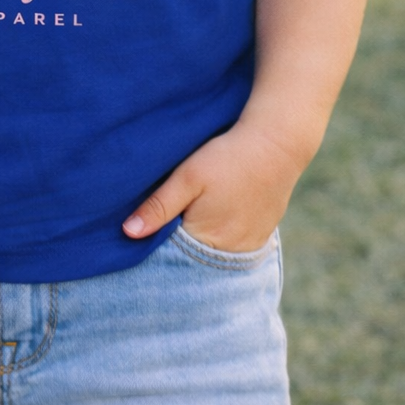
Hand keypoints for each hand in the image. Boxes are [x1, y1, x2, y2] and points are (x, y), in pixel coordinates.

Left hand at [122, 122, 305, 250]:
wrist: (276, 143)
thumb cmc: (228, 158)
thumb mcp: (188, 177)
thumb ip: (159, 206)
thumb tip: (128, 233)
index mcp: (208, 241)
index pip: (173, 259)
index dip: (157, 247)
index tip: (145, 234)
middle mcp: (231, 254)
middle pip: (194, 260)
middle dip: (178, 248)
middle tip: (170, 222)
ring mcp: (249, 247)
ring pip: (214, 254)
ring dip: (200, 243)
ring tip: (193, 218)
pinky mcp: (261, 236)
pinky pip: (233, 247)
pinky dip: (220, 238)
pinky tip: (215, 219)